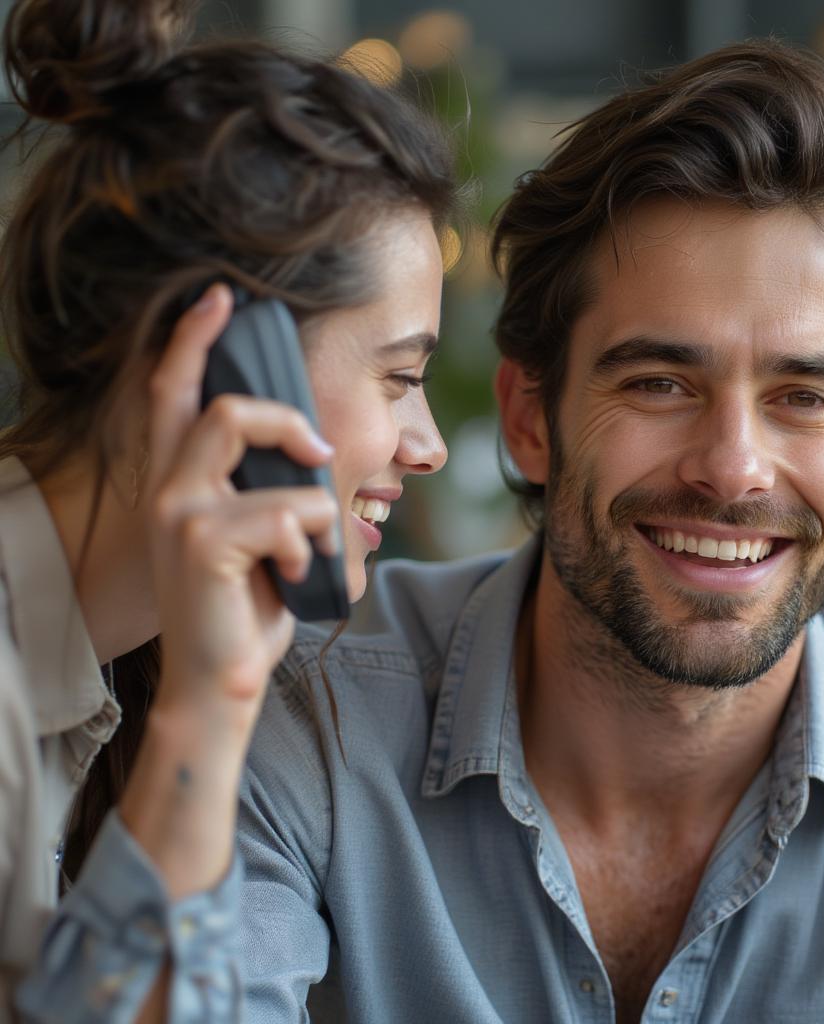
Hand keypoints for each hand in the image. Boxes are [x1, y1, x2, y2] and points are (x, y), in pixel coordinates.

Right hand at [142, 284, 338, 728]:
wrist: (222, 678)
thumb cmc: (247, 603)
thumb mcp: (260, 534)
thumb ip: (269, 486)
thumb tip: (316, 445)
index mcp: (179, 478)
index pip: (175, 390)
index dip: (194, 337)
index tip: (222, 296)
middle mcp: (167, 486)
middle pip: (228, 405)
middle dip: (288, 418)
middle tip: (320, 451)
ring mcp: (179, 512)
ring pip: (269, 459)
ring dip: (315, 507)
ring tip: (313, 548)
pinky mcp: (201, 542)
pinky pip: (289, 513)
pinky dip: (312, 545)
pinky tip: (297, 575)